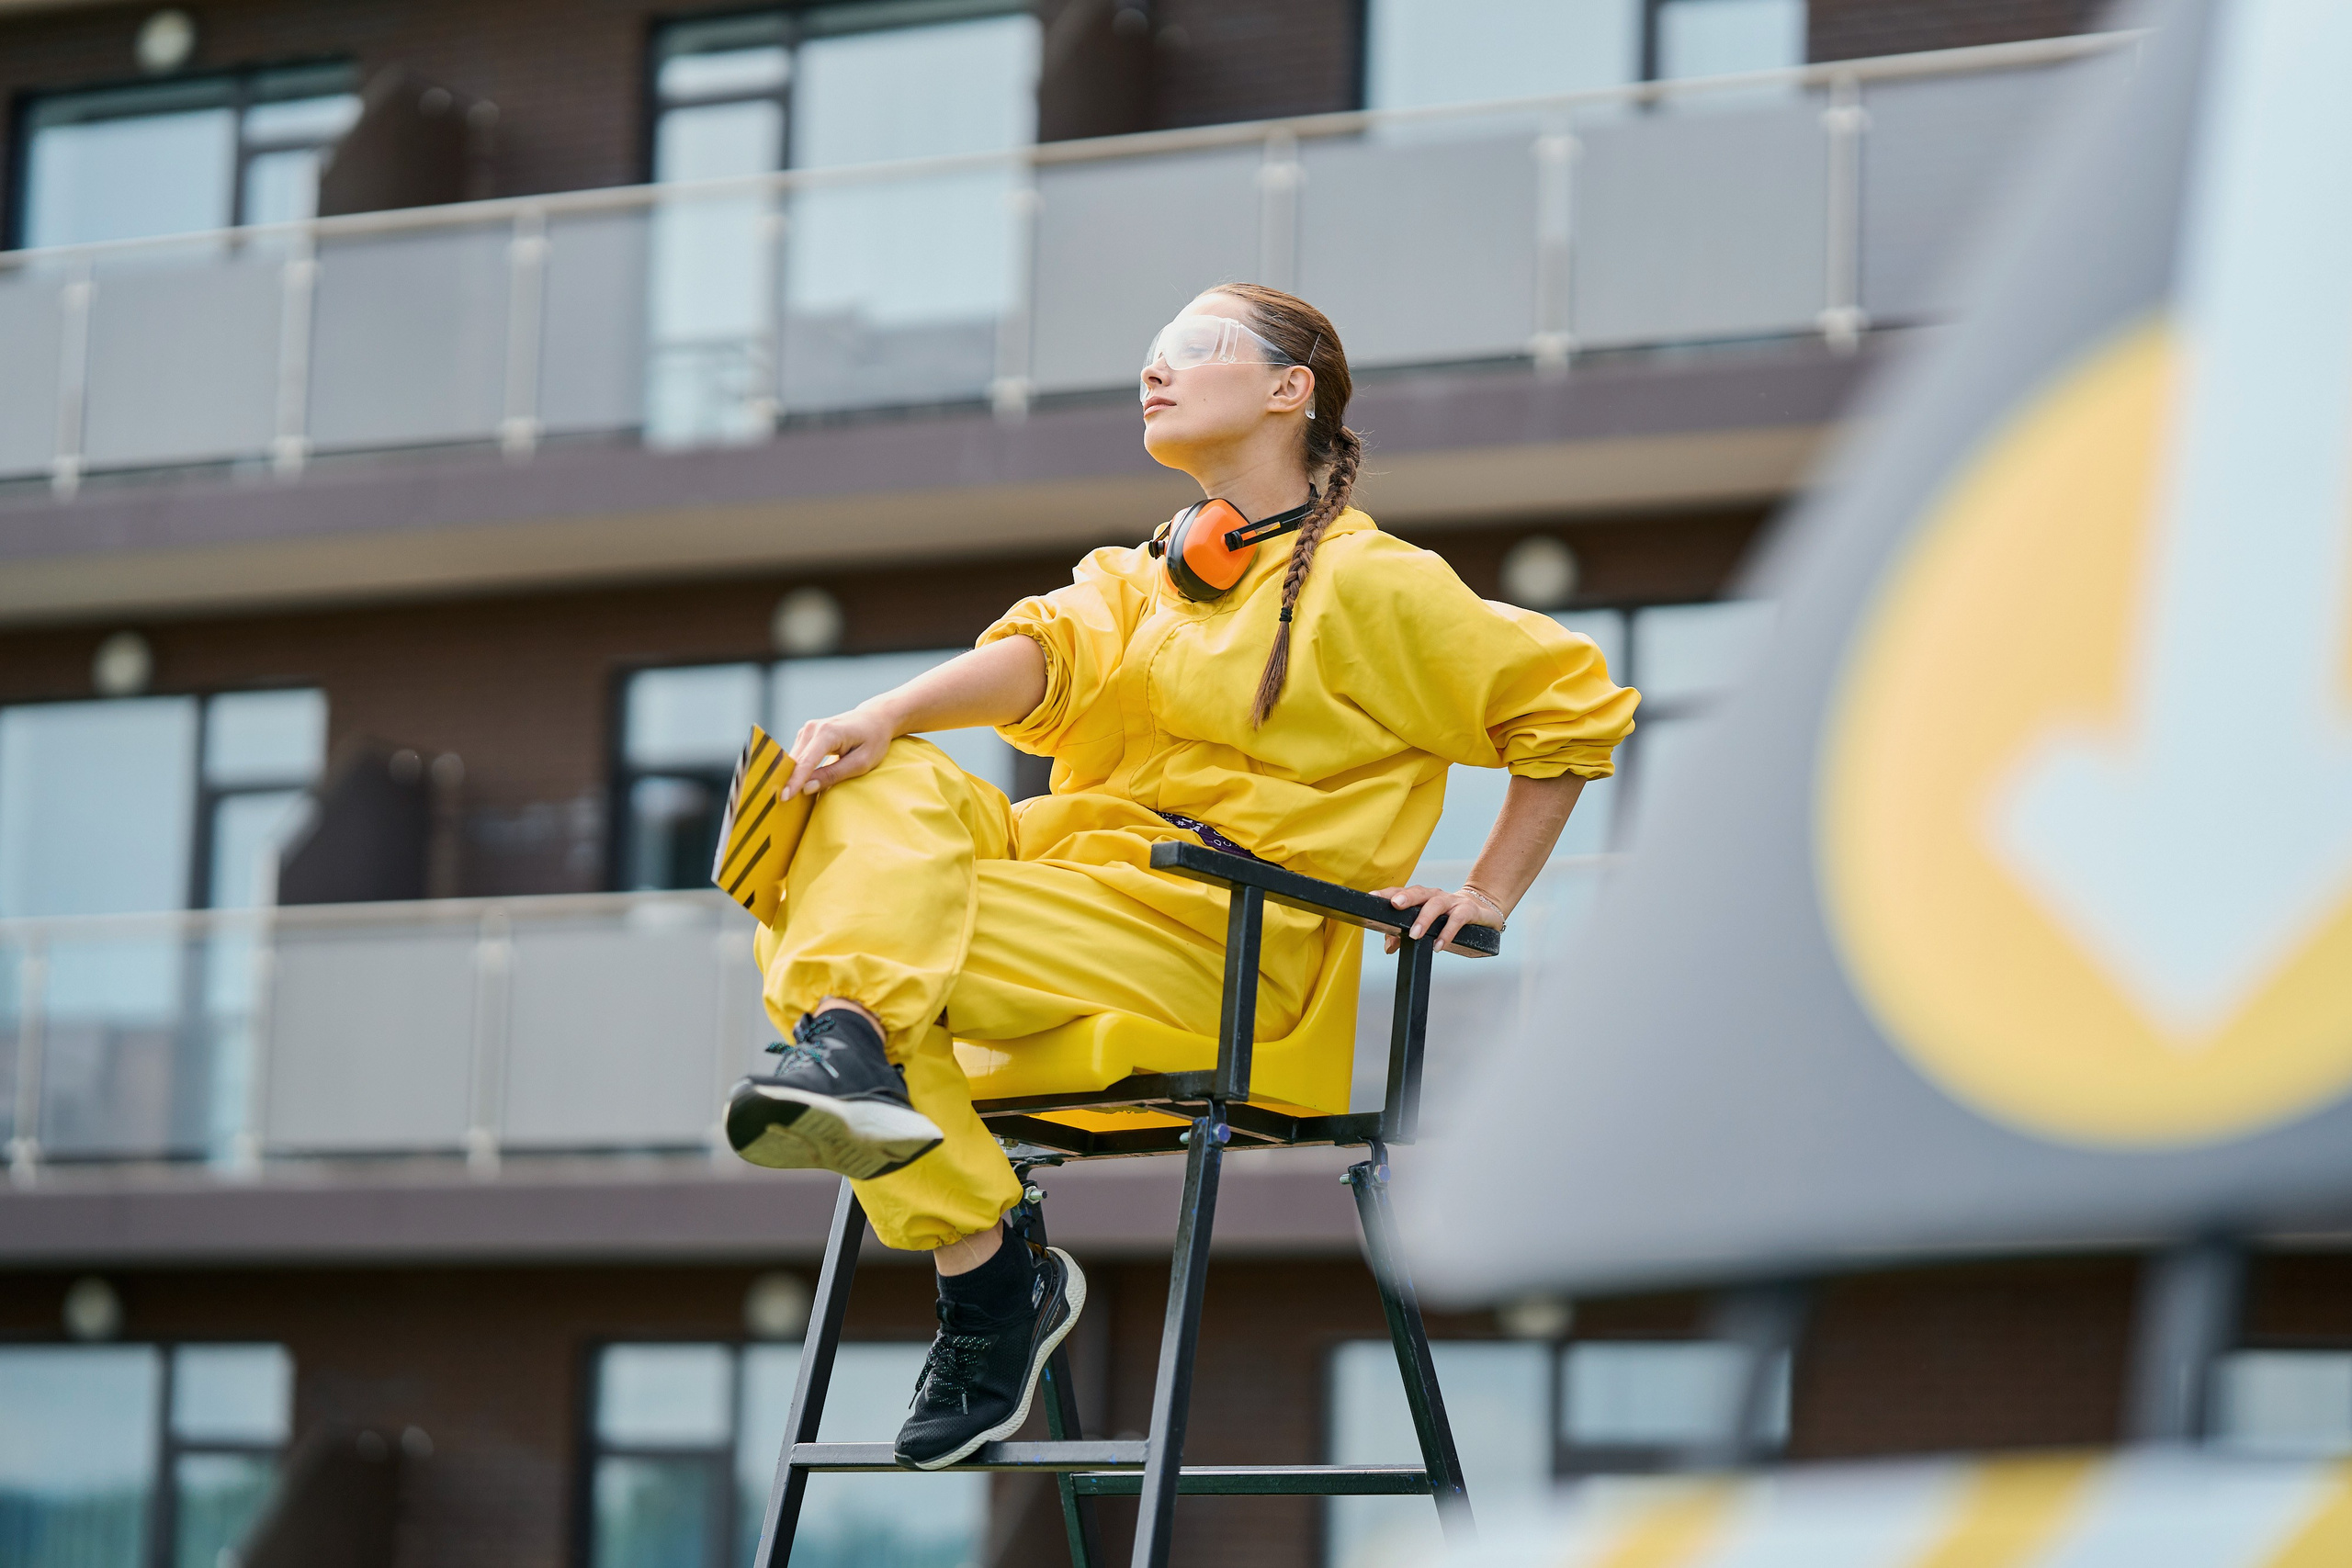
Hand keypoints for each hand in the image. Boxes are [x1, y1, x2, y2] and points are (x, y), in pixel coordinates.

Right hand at [779, 707, 896, 799]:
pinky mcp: (806, 735)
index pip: (806, 762)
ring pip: (793, 759)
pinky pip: (797, 757)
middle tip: (785, 803)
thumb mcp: (861, 762)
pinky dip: (797, 770)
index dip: (795, 781)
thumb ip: (834, 775)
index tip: (784, 798)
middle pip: (795, 761)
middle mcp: (813, 728)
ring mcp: (807, 730)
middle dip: (788, 781)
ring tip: (792, 796)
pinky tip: (799, 783)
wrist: (875, 718)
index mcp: (828, 733)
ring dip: (792, 777)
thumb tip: (807, 788)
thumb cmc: (873, 740)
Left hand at [1367, 884, 1505, 957]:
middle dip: (1406, 897)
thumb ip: (1404, 936)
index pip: (1401, 892)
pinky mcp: (1468, 911)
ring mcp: (1452, 902)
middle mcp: (1435, 895)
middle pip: (1419, 892)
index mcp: (1421, 897)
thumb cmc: (1447, 917)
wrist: (1481, 910)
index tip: (1372, 898)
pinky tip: (1438, 946)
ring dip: (1424, 919)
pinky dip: (1447, 933)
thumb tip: (1388, 947)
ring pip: (1436, 904)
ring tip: (1414, 935)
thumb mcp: (1426, 926)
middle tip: (1394, 906)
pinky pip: (1457, 920)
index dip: (1387, 894)